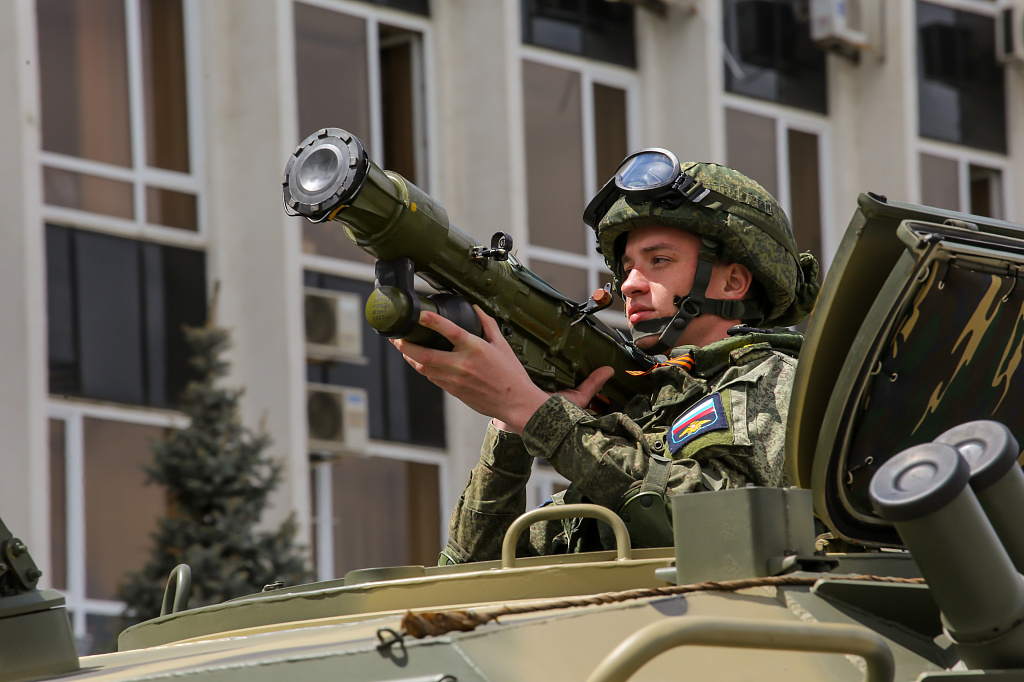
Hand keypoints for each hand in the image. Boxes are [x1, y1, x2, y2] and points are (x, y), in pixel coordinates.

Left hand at [392, 306, 549, 433]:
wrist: (514, 402)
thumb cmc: (510, 375)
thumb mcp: (502, 345)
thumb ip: (487, 324)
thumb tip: (476, 308)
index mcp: (475, 349)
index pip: (449, 332)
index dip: (432, 322)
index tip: (420, 314)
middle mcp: (461, 365)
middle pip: (425, 354)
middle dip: (405, 345)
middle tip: (395, 336)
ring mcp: (455, 380)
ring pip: (424, 368)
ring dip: (410, 357)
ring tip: (402, 347)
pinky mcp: (453, 390)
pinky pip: (432, 378)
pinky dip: (423, 368)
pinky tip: (419, 361)